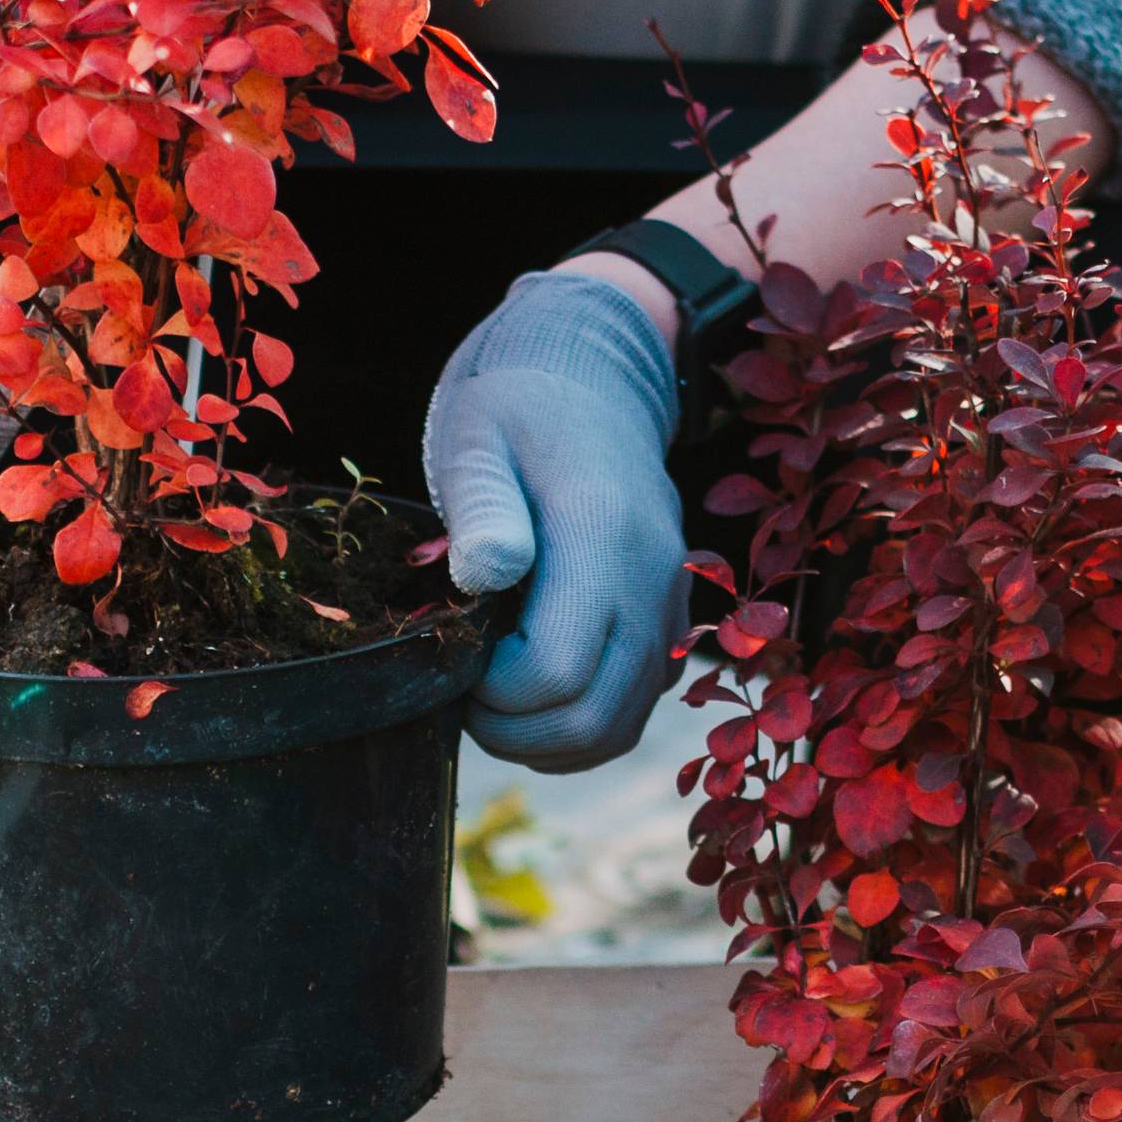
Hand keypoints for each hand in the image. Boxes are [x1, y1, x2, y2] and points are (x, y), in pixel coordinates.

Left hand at [422, 271, 688, 772]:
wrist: (595, 381)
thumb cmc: (519, 407)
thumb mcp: (479, 436)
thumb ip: (484, 505)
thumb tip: (488, 574)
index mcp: (603, 535)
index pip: (556, 672)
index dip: (492, 695)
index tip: (453, 659)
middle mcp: (651, 580)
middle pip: (594, 719)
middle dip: (512, 732)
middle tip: (461, 694)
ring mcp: (668, 608)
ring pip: (618, 728)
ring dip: (544, 740)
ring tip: (490, 696)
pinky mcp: (667, 627)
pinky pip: (632, 711)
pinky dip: (577, 728)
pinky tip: (529, 695)